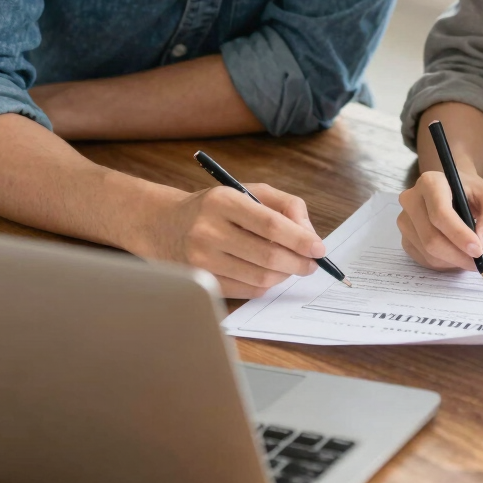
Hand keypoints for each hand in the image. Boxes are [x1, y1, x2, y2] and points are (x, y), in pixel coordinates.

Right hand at [141, 182, 326, 297]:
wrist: (163, 225)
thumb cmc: (215, 207)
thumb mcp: (248, 191)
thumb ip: (285, 205)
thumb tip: (309, 234)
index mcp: (223, 202)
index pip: (269, 224)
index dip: (299, 239)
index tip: (319, 248)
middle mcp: (208, 231)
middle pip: (267, 255)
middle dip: (298, 262)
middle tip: (312, 263)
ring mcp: (202, 260)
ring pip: (259, 278)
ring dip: (284, 275)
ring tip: (292, 267)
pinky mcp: (202, 281)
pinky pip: (246, 291)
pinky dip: (266, 285)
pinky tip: (270, 274)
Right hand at [397, 170, 482, 270]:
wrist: (453, 191)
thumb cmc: (471, 192)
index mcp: (430, 183)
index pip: (440, 213)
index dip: (459, 235)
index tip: (478, 250)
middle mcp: (411, 199)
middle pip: (431, 237)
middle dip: (458, 254)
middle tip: (478, 262)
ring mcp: (405, 220)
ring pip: (428, 252)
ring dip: (453, 260)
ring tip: (469, 255)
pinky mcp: (405, 238)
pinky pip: (424, 259)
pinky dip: (444, 263)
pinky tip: (455, 253)